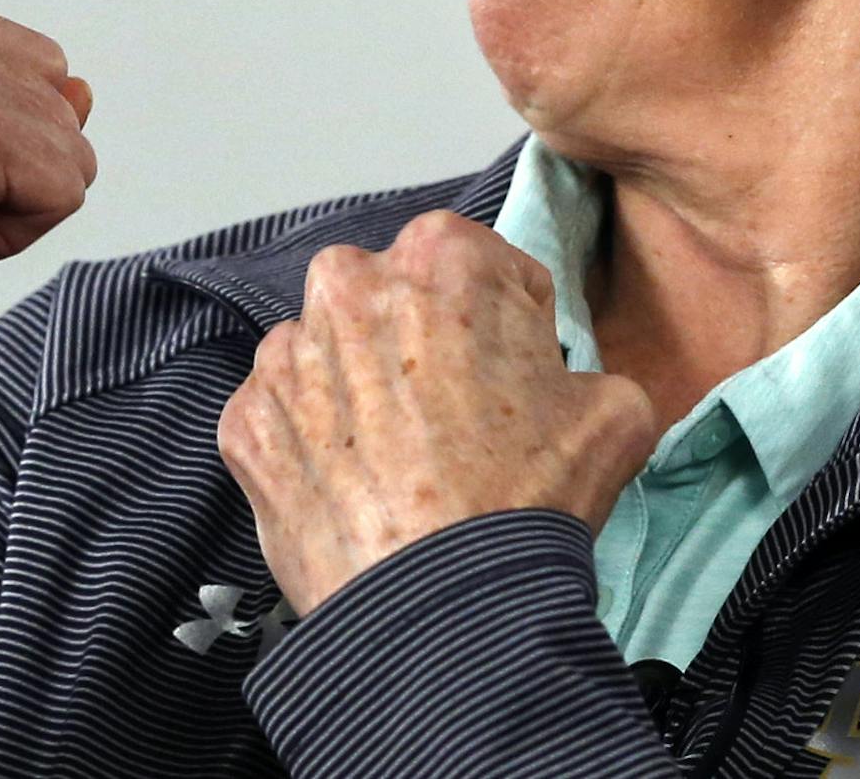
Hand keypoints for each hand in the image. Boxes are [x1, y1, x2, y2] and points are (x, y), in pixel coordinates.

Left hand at [214, 208, 661, 618]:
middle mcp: (349, 282)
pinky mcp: (244, 421)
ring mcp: (286, 353)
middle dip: (418, 341)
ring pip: (329, 352)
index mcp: (442, 253)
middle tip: (453, 418)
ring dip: (357, 387)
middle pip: (393, 298)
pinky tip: (355, 488)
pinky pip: (283, 416)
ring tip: (398, 461)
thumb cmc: (528, 498)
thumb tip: (566, 387)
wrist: (445, 606)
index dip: (505, 324)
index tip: (509, 373)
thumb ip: (588, 367)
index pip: (483, 269)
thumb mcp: (615, 410)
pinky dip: (310, 443)